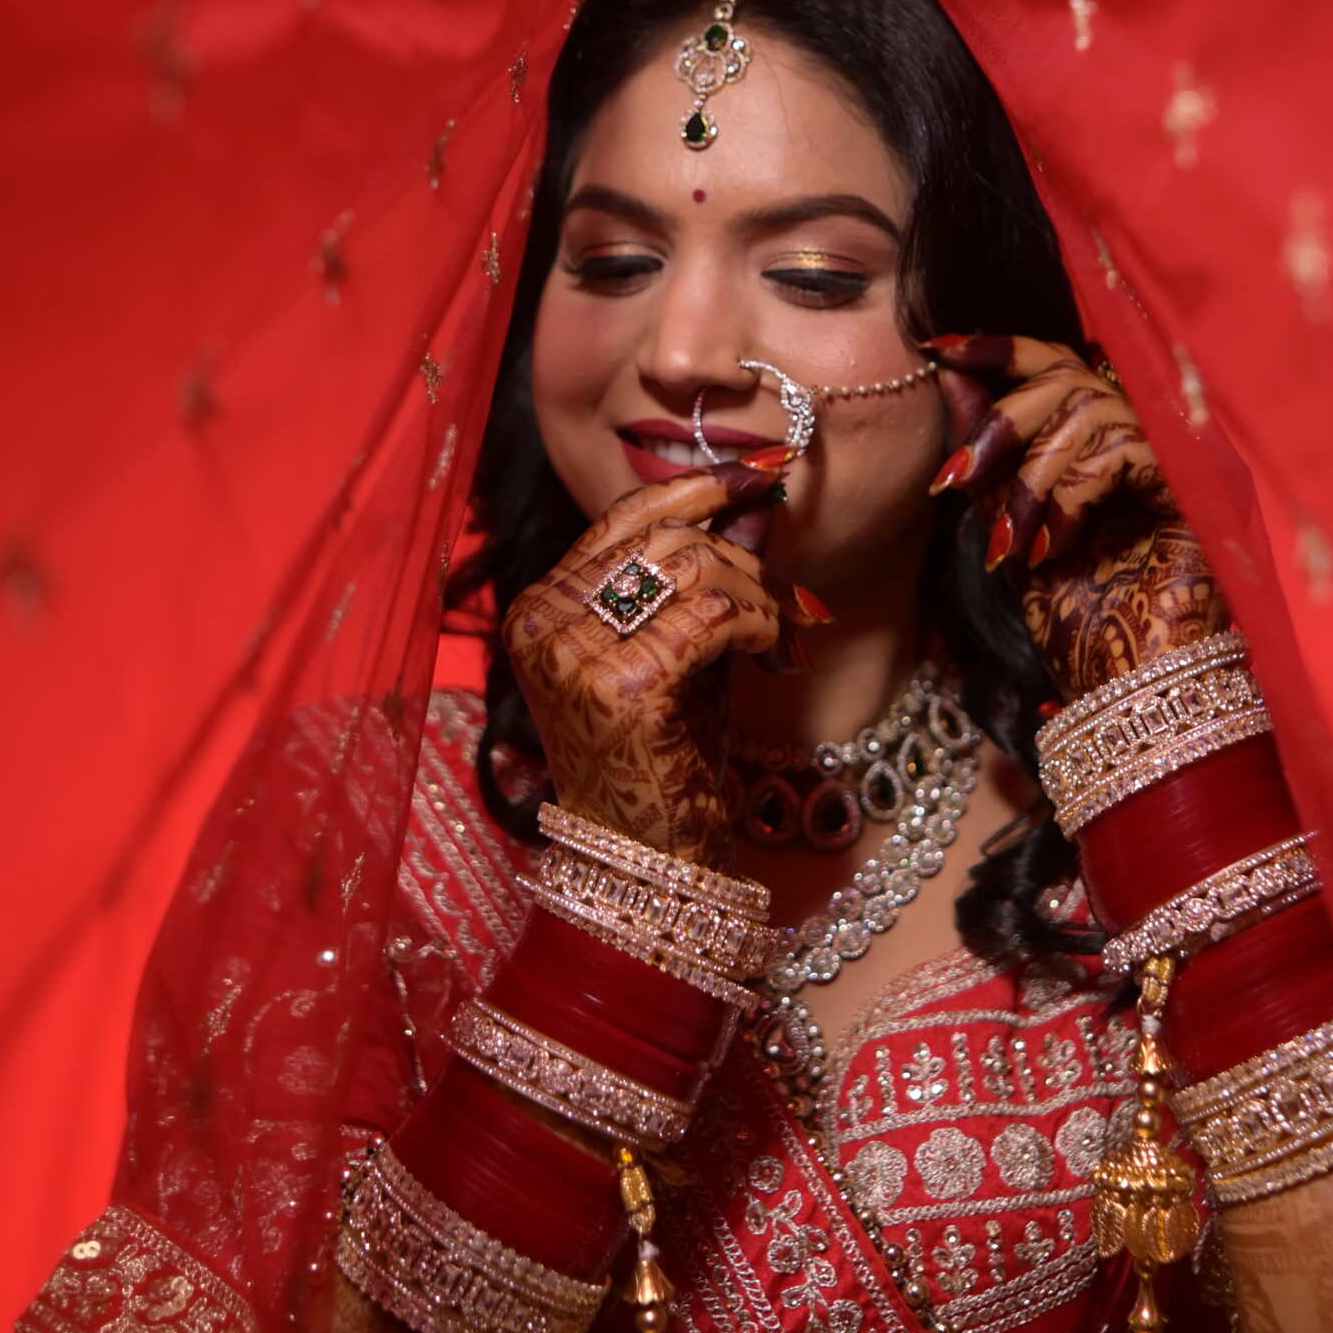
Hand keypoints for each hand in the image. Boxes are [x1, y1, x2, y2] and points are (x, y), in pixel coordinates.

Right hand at [502, 465, 828, 864]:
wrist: (645, 858)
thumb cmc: (659, 758)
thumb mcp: (673, 653)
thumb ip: (699, 580)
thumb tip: (756, 501)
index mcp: (538, 610)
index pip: (622, 519)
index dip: (696, 488)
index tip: (759, 474)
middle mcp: (543, 626)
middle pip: (663, 539)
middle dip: (745, 554)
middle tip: (795, 591)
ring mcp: (576, 656)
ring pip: (693, 566)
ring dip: (762, 590)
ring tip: (791, 625)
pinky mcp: (625, 686)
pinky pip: (716, 614)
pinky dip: (763, 621)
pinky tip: (781, 651)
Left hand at [927, 334, 1229, 699]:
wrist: (1124, 695)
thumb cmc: (1079, 624)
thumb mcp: (1011, 528)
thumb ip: (990, 458)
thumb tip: (952, 376)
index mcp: (1111, 441)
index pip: (1058, 363)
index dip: (1000, 350)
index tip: (936, 350)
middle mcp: (1153, 436)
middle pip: (1069, 372)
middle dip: (1002, 421)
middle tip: (957, 477)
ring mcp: (1181, 456)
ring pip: (1089, 407)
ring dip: (1032, 473)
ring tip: (1010, 540)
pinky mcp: (1197, 484)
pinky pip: (1123, 446)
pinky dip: (1072, 493)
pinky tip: (1054, 547)